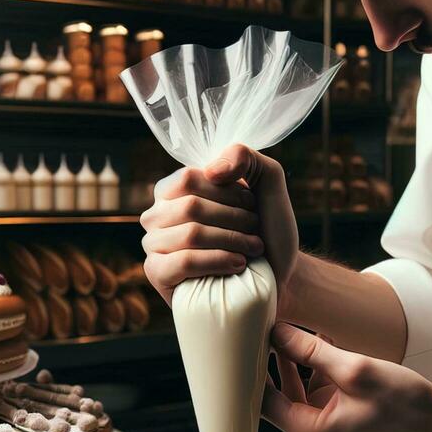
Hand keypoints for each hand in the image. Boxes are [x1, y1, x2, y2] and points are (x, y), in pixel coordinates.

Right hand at [140, 144, 297, 305]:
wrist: (277, 275)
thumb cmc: (267, 229)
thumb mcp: (267, 182)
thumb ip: (245, 157)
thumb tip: (212, 170)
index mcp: (174, 189)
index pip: (189, 178)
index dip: (228, 191)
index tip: (252, 204)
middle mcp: (158, 214)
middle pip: (191, 206)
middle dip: (235, 219)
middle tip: (255, 230)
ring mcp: (154, 245)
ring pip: (191, 234)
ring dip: (233, 241)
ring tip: (253, 248)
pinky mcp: (158, 274)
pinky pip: (184, 262)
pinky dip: (218, 261)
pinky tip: (238, 265)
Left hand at [263, 323, 431, 431]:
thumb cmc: (402, 402)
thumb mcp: (354, 369)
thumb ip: (310, 351)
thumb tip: (276, 331)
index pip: (259, 400)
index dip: (249, 368)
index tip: (242, 338)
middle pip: (273, 393)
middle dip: (267, 360)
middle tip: (258, 326)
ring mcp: (323, 425)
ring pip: (293, 388)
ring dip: (293, 359)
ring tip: (285, 324)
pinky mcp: (337, 415)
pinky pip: (314, 388)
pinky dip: (314, 366)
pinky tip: (317, 340)